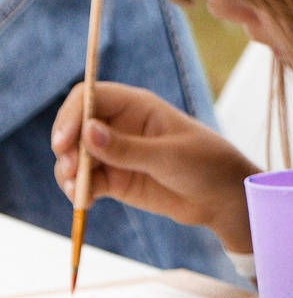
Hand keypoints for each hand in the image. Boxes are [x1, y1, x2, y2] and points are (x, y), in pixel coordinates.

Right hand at [51, 82, 256, 251]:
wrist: (223, 197)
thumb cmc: (206, 164)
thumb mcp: (169, 156)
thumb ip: (128, 148)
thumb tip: (87, 131)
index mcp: (137, 106)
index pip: (90, 97)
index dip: (72, 115)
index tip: (64, 142)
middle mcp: (120, 125)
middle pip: (75, 127)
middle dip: (66, 148)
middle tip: (71, 171)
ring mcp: (115, 152)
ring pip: (75, 156)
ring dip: (68, 172)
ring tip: (79, 192)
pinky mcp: (114, 178)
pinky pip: (85, 181)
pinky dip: (79, 190)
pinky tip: (85, 201)